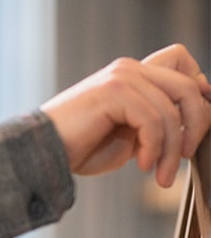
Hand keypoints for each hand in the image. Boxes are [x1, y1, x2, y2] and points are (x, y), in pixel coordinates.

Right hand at [42, 44, 210, 187]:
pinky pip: (153, 120)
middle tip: (185, 157)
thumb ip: (155, 126)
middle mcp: (129, 69)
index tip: (194, 127)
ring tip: (160, 175)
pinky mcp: (113, 91)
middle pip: (188, 85)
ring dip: (171, 151)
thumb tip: (189, 132)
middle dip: (196, 125)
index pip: (183, 62)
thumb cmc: (80, 148)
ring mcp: (121, 77)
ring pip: (172, 110)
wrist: (44, 153)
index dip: (200, 90)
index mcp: (133, 75)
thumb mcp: (129, 136)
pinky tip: (141, 166)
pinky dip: (153, 148)